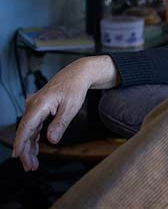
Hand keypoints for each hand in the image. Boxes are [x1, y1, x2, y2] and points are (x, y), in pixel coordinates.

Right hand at [12, 55, 118, 171]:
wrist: (77, 74)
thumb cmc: (74, 87)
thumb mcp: (71, 107)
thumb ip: (60, 124)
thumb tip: (52, 140)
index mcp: (40, 103)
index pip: (26, 126)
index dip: (20, 142)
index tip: (17, 155)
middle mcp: (33, 105)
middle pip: (25, 131)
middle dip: (26, 150)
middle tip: (30, 166)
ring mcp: (34, 107)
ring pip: (28, 130)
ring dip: (29, 147)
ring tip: (32, 163)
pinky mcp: (38, 109)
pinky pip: (33, 126)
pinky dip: (33, 138)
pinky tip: (34, 150)